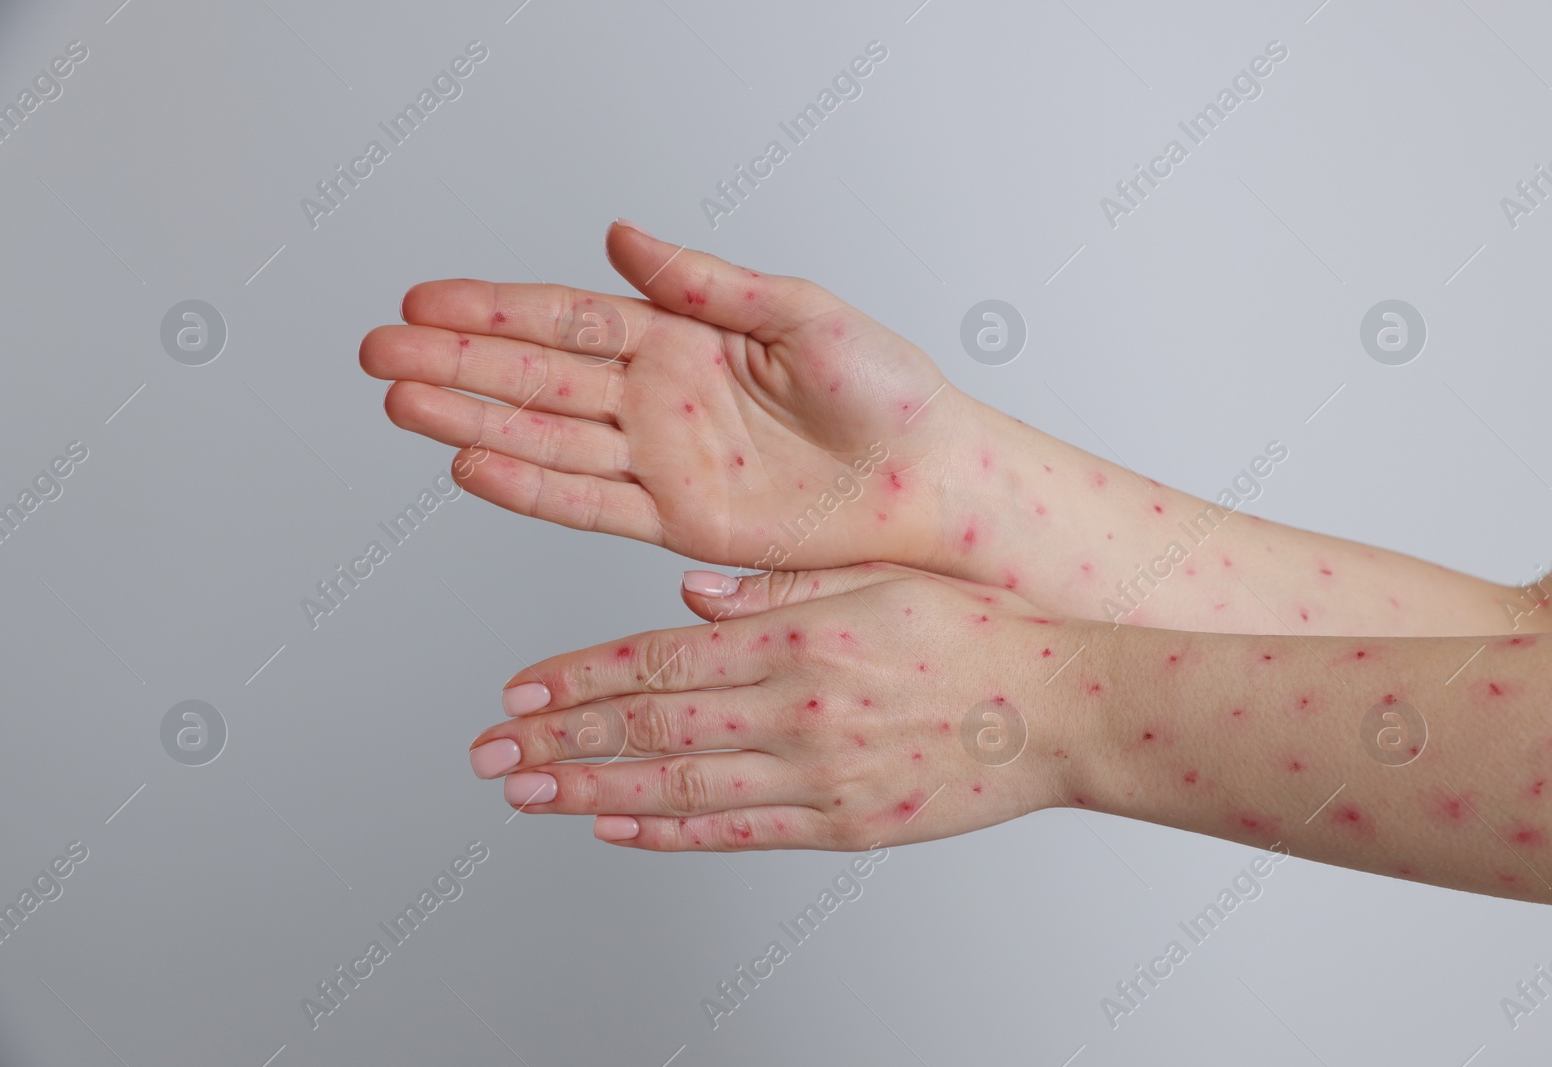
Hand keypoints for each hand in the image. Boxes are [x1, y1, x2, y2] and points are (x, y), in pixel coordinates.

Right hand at [361, 222, 976, 571]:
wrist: (933, 483)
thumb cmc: (889, 393)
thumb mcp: (802, 313)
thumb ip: (705, 282)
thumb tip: (621, 237)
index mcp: (686, 338)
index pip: (569, 318)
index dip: (495, 308)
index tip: (425, 298)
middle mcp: (661, 399)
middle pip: (537, 375)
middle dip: (456, 361)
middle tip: (379, 349)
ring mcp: (664, 462)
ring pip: (547, 437)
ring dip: (473, 420)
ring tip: (402, 401)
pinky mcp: (681, 521)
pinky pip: (590, 502)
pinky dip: (532, 488)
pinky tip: (474, 465)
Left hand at [464, 564, 1091, 850]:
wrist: (1061, 707)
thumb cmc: (978, 632)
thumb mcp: (876, 579)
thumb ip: (778, 587)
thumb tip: (687, 593)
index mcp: (796, 634)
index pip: (659, 658)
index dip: (579, 675)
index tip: (520, 685)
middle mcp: (794, 705)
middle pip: (650, 725)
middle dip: (559, 736)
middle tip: (490, 749)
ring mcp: (817, 773)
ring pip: (679, 785)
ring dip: (592, 789)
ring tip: (528, 792)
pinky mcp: (845, 824)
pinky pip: (740, 832)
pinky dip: (672, 833)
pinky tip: (619, 829)